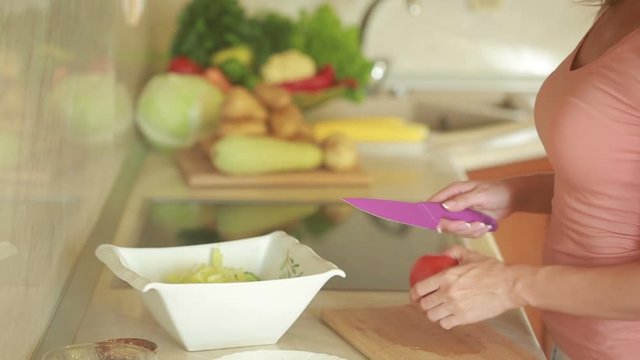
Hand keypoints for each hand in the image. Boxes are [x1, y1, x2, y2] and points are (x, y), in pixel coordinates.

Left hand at [409, 246, 527, 328]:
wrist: (509, 286)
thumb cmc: (492, 270)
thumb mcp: (471, 255)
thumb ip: (454, 252)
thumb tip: (443, 253)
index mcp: (446, 277)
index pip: (419, 288)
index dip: (414, 294)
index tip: (414, 295)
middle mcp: (447, 293)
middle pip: (424, 304)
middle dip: (422, 305)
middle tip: (425, 304)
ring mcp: (455, 307)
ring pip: (432, 316)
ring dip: (432, 314)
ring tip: (436, 311)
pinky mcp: (464, 318)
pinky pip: (446, 324)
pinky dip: (444, 322)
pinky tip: (448, 317)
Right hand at [428, 180, 514, 237]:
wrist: (511, 199)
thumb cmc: (496, 191)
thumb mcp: (479, 194)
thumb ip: (462, 200)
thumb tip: (444, 206)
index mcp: (453, 192)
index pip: (435, 201)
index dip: (429, 211)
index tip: (430, 221)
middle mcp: (454, 204)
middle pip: (443, 220)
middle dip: (456, 225)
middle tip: (467, 224)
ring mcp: (461, 215)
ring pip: (455, 229)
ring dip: (469, 229)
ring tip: (482, 223)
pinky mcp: (468, 223)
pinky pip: (466, 234)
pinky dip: (476, 232)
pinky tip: (485, 225)